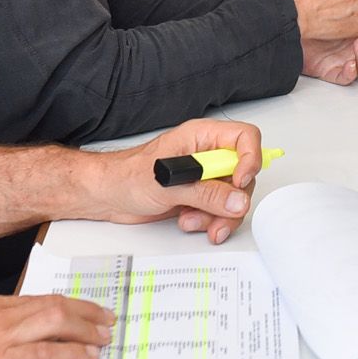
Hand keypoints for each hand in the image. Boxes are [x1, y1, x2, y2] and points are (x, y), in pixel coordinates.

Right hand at [0, 291, 113, 358]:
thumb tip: (20, 349)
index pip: (34, 300)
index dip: (65, 304)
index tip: (84, 310)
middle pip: (51, 305)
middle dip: (84, 312)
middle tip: (105, 320)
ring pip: (54, 322)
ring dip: (85, 330)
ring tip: (103, 338)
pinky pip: (45, 354)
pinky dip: (71, 354)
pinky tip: (85, 358)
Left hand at [86, 118, 262, 242]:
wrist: (107, 195)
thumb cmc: (127, 176)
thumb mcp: (167, 185)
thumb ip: (206, 194)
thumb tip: (237, 200)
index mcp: (202, 137)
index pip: (245, 137)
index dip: (250, 159)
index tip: (239, 183)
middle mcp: (208, 155)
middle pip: (244, 173)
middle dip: (232, 200)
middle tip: (216, 215)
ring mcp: (205, 177)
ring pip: (234, 197)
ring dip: (218, 216)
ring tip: (192, 221)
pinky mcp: (200, 196)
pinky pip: (220, 210)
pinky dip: (208, 221)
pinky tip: (188, 221)